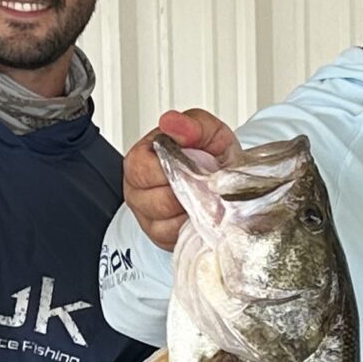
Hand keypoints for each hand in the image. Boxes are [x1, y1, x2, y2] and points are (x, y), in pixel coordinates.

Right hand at [124, 109, 242, 250]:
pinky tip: (203, 215)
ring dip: (192, 213)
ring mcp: (147, 216)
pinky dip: (193, 228)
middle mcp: (137, 190)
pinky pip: (175, 239)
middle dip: (187, 194)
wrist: (225, 180)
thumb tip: (172, 122)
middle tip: (207, 184)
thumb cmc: (210, 156)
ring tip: (208, 199)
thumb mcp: (207, 132)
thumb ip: (192, 124)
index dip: (175, 168)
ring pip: (166, 223)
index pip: (145, 170)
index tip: (197, 164)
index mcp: (140, 160)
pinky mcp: (160, 237)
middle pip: (156, 201)